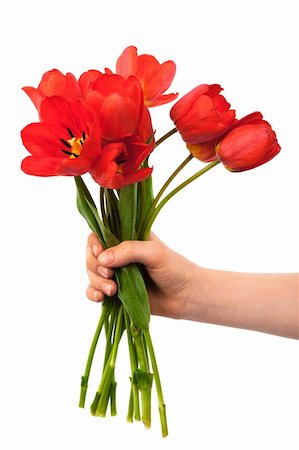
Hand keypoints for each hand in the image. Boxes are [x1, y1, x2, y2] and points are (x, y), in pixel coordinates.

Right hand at [86, 232, 201, 318]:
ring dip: (96, 282)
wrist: (186, 297)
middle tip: (110, 274)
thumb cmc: (175, 268)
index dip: (95, 243)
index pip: (100, 234)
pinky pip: (95, 291)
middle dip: (94, 266)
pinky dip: (93, 293)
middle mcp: (119, 254)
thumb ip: (129, 251)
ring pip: (92, 274)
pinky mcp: (117, 292)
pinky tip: (101, 298)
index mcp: (128, 237)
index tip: (99, 252)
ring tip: (113, 290)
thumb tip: (102, 259)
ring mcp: (117, 274)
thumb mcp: (154, 253)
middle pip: (92, 255)